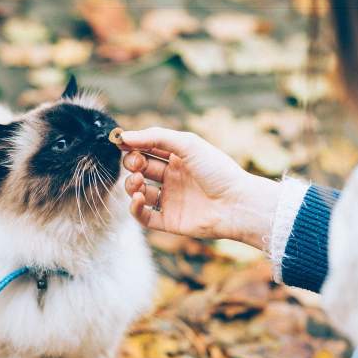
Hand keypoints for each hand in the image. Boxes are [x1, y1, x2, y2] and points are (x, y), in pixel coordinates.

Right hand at [120, 127, 280, 249]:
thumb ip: (155, 137)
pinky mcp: (169, 221)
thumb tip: (124, 136)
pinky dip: (135, 208)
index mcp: (179, 158)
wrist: (237, 204)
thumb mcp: (187, 144)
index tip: (120, 142)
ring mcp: (170, 200)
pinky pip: (143, 216)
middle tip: (136, 164)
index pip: (148, 149)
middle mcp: (173, 179)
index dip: (133, 146)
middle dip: (132, 164)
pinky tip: (139, 198)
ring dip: (131, 185)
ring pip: (139, 191)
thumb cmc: (217, 170)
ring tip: (138, 182)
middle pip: (141, 169)